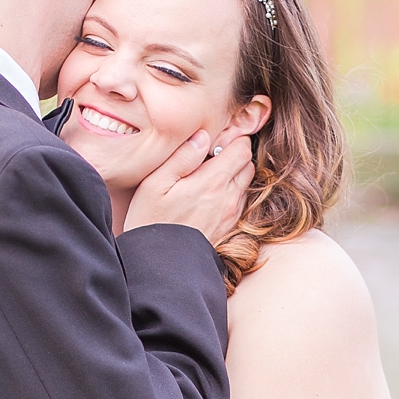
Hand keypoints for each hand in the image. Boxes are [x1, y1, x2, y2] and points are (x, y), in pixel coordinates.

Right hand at [125, 130, 255, 245]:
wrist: (160, 262)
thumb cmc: (151, 220)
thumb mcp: (155, 184)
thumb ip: (182, 157)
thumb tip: (202, 136)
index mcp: (213, 181)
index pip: (242, 148)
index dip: (231, 139)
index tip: (213, 141)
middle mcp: (228, 196)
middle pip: (247, 163)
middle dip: (234, 155)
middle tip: (211, 156)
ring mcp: (231, 212)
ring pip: (245, 182)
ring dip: (233, 174)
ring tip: (208, 175)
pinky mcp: (228, 225)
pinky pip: (239, 200)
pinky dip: (231, 191)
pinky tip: (208, 195)